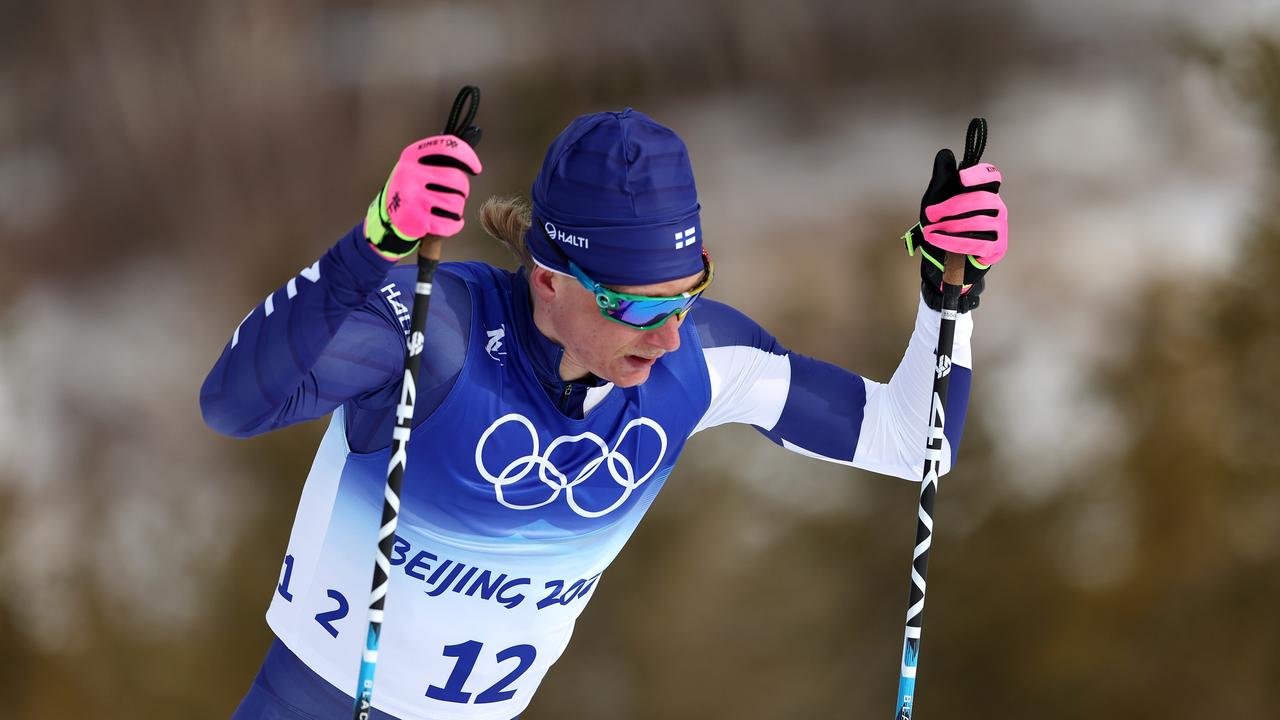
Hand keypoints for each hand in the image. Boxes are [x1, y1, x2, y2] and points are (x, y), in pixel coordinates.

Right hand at [365, 134, 482, 259]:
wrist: (389, 214)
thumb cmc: (413, 187)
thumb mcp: (418, 166)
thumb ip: (439, 159)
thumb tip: (470, 159)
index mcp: (411, 156)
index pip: (446, 147)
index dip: (467, 157)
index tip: (476, 169)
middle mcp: (410, 174)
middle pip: (456, 179)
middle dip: (463, 189)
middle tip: (459, 194)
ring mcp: (412, 197)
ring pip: (455, 203)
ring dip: (458, 208)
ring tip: (450, 209)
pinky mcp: (416, 219)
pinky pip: (448, 223)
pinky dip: (455, 225)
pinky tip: (453, 222)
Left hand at [902, 149, 1006, 310]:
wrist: (944, 259)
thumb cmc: (943, 225)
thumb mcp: (937, 199)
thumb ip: (943, 177)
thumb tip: (945, 153)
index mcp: (985, 192)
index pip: (991, 176)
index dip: (979, 175)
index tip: (962, 178)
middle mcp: (996, 208)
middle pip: (981, 199)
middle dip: (952, 206)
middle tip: (931, 214)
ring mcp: (999, 228)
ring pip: (977, 222)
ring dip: (950, 227)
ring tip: (931, 232)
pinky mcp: (996, 248)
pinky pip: (976, 243)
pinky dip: (952, 242)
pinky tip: (937, 241)